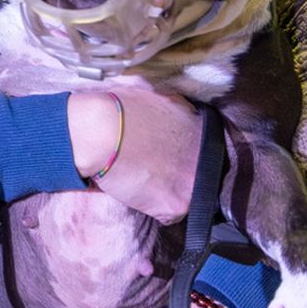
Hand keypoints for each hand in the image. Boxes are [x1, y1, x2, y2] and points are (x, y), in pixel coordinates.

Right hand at [69, 87, 200, 222]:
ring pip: (186, 196)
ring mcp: (194, 183)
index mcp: (202, 129)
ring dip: (168, 193)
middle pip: (201, 175)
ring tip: (144, 182)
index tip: (171, 156)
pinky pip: (169, 214)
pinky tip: (138, 193)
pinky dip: (154, 208)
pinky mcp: (177, 205)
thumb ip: (177, 106)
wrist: (100, 132)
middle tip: (156, 170)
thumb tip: (179, 109)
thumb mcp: (157, 93)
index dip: (186, 154)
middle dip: (181, 174)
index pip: (207, 149)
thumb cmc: (118, 108)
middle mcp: (205, 157)